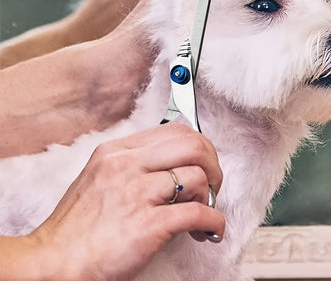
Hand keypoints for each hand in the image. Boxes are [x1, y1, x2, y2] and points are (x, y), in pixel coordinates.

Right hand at [28, 123, 223, 279]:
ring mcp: (137, 193)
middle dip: (213, 164)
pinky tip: (210, 231)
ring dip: (209, 196)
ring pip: (196, 177)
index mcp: (117, 151)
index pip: (175, 131)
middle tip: (213, 183)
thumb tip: (172, 162)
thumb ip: (134, 163)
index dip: (200, 145)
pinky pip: (197, 214)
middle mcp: (127, 165)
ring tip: (202, 210)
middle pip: (193, 146)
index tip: (204, 162)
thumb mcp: (100, 176)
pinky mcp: (147, 225)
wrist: (54, 261)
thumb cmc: (77, 225)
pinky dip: (213, 222)